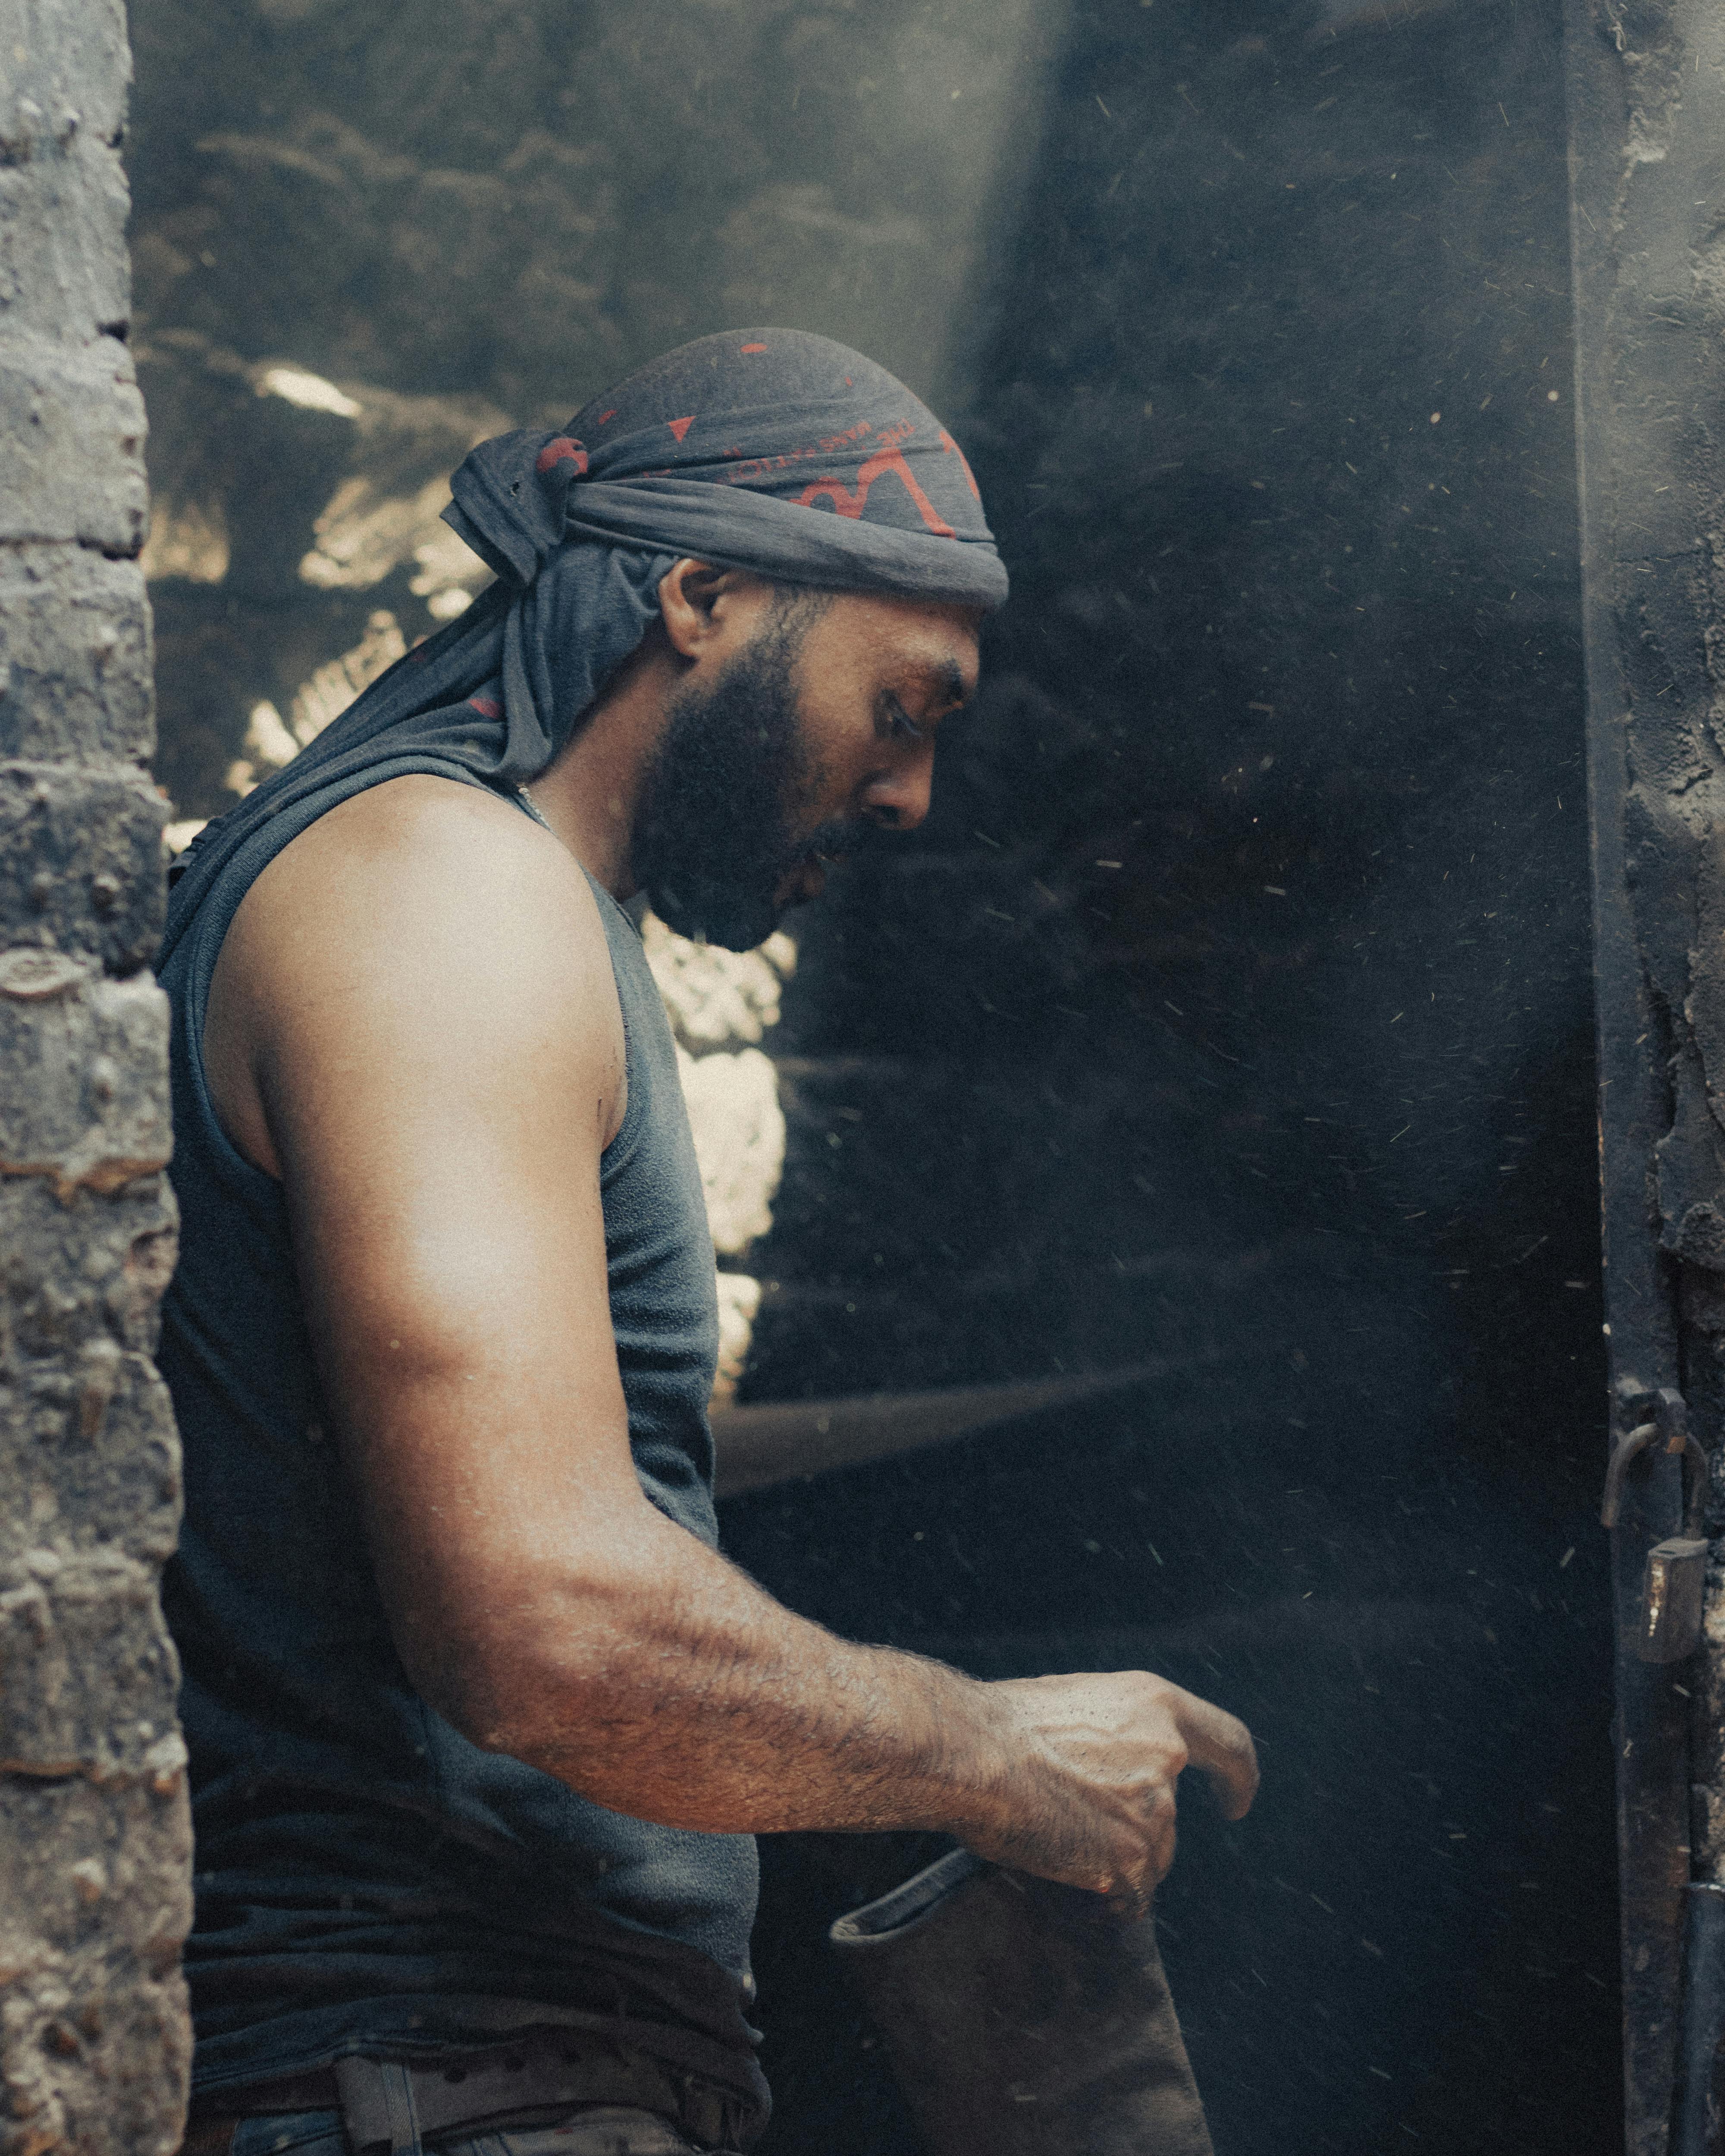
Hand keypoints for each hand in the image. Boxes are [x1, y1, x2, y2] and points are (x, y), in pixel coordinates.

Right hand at [960, 1670, 1257, 1918]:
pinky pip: (1128, 1896)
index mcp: (1154, 1705)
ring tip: (1052, 1839)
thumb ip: (1109, 1733)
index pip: (1227, 1741)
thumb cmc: (1003, 1723)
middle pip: (1169, 1818)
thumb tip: (1106, 1763)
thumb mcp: (1072, 1702)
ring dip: (1110, 1860)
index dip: (1238, 1775)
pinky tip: (1065, 1878)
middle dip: (1131, 1833)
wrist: (974, 1754)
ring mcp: (1154, 1811)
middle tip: (1076, 1828)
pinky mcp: (1133, 1860)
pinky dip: (1102, 1897)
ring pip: (1146, 1858)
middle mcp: (1166, 1755)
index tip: (1234, 1802)